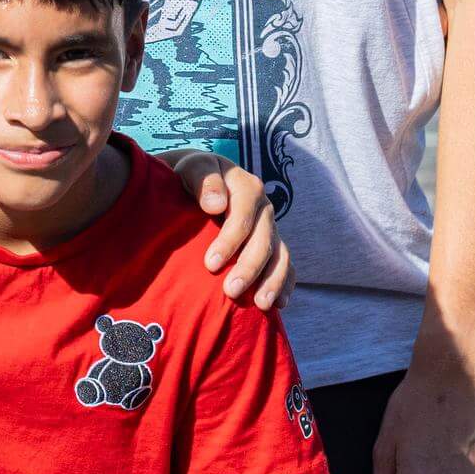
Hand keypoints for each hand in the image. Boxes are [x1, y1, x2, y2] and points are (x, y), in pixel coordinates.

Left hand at [169, 152, 291, 308]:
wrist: (195, 181)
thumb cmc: (189, 176)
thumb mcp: (191, 168)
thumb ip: (203, 179)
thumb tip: (217, 205)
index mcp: (247, 187)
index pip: (241, 218)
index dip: (229, 242)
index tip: (210, 265)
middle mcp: (263, 208)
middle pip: (263, 241)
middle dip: (249, 268)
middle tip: (231, 291)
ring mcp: (270, 227)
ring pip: (279, 256)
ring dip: (272, 281)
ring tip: (261, 305)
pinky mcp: (272, 243)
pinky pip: (285, 265)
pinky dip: (284, 283)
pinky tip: (278, 304)